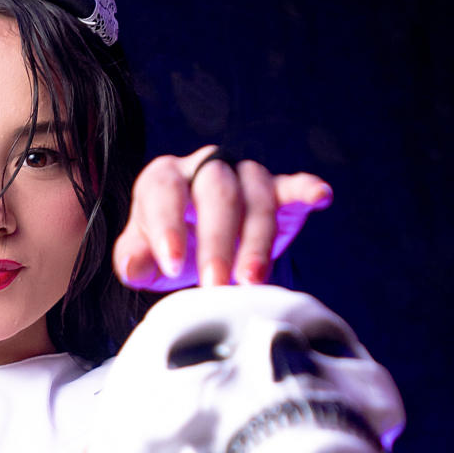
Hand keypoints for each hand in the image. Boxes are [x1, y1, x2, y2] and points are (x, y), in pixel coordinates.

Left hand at [112, 147, 332, 290]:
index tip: (172, 265)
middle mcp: (205, 168)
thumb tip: (134, 269)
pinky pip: (292, 185)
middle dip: (218, 242)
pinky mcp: (276, 190)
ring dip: (256, 240)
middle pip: (216, 194)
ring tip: (252, 279)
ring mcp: (243, 176)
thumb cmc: (169, 246)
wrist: (200, 242)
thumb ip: (132, 259)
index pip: (164, 192)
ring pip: (255, 198)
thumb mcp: (143, 255)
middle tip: (216, 285)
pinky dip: (306, 189)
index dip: (168, 227)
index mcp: (164, 178)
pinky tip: (321, 197)